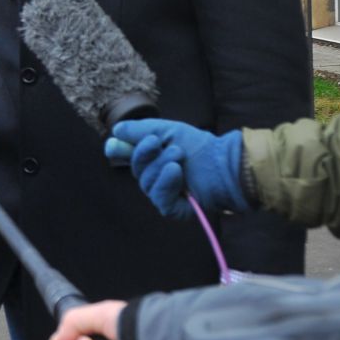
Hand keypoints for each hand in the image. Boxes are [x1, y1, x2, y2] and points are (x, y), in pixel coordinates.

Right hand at [105, 118, 247, 218]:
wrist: (224, 164)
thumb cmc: (199, 146)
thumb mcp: (168, 130)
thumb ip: (140, 130)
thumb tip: (115, 131)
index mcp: (150, 157)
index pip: (123, 156)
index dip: (119, 150)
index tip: (121, 143)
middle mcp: (153, 176)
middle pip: (135, 168)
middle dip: (147, 154)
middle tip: (169, 146)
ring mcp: (162, 194)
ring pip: (146, 183)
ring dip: (161, 166)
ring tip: (180, 157)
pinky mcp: (172, 208)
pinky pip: (158, 197)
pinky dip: (166, 183)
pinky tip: (176, 172)